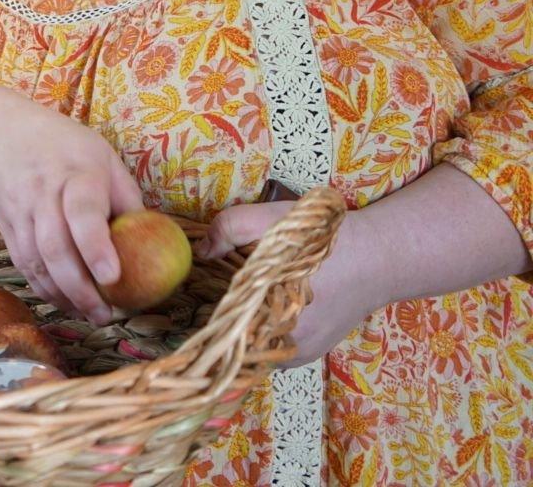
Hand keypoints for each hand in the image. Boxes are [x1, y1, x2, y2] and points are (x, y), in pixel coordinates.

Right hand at [0, 104, 144, 324]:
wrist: (5, 134)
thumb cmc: (68, 148)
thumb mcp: (105, 159)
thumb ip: (125, 200)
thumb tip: (154, 244)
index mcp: (76, 173)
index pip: (82, 212)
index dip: (96, 247)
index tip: (113, 277)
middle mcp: (43, 191)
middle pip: (54, 246)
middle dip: (79, 288)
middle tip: (105, 314)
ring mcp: (19, 209)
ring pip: (35, 261)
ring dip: (61, 295)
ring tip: (88, 314)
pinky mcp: (5, 225)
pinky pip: (22, 264)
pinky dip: (43, 288)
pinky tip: (64, 301)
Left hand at [198, 202, 380, 366]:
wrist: (381, 256)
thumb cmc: (323, 238)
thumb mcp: (272, 219)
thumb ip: (229, 228)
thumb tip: (202, 251)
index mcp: (272, 312)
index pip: (218, 324)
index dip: (200, 306)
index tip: (190, 293)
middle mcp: (286, 343)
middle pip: (233, 336)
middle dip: (221, 313)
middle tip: (211, 289)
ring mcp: (299, 353)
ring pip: (251, 343)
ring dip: (242, 323)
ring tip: (241, 294)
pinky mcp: (310, 354)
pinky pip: (270, 346)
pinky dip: (262, 329)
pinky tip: (265, 305)